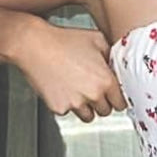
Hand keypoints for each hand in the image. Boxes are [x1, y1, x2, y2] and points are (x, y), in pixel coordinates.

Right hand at [13, 20, 127, 121]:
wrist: (35, 45)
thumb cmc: (63, 40)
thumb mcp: (97, 39)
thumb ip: (111, 56)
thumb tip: (117, 65)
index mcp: (106, 80)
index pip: (121, 103)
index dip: (118, 98)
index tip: (114, 97)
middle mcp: (93, 95)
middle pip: (106, 111)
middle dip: (102, 102)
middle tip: (94, 91)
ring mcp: (75, 103)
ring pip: (89, 116)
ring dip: (87, 107)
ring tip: (79, 91)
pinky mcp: (59, 108)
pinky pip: (69, 112)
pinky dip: (68, 104)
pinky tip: (64, 89)